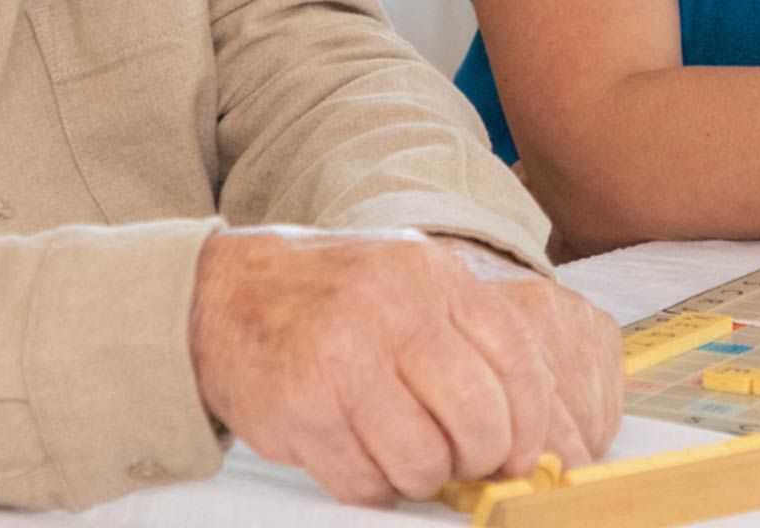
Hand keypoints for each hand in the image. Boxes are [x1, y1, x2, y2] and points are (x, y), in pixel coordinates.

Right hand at [187, 227, 621, 505]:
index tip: (521, 454)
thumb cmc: (335, 298)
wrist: (225, 293)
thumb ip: (470, 340)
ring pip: (424, 462)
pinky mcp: (302, 407)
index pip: (519, 363)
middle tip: (455, 457)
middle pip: (479, 422)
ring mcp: (343, 358)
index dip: (529, 426)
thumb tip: (533, 437)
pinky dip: (369, 483)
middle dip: (476, 459)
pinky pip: (365, 482)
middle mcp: (392, 310)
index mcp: (432, 276)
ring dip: (418, 475)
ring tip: (397, 449)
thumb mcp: (410, 285)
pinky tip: (355, 451)